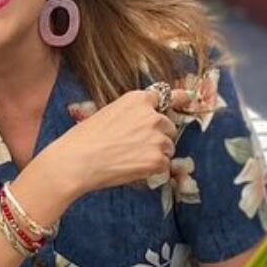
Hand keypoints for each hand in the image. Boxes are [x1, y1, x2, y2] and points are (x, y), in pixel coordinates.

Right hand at [41, 88, 187, 193]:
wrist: (76, 161)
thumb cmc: (83, 139)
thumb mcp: (107, 114)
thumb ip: (130, 115)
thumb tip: (142, 126)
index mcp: (138, 100)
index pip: (167, 96)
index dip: (179, 98)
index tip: (190, 98)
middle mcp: (152, 116)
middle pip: (169, 127)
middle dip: (158, 137)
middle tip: (135, 148)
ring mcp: (157, 138)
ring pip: (167, 148)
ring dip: (155, 154)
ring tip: (129, 160)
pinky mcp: (157, 159)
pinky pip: (163, 166)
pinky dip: (151, 170)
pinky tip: (131, 169)